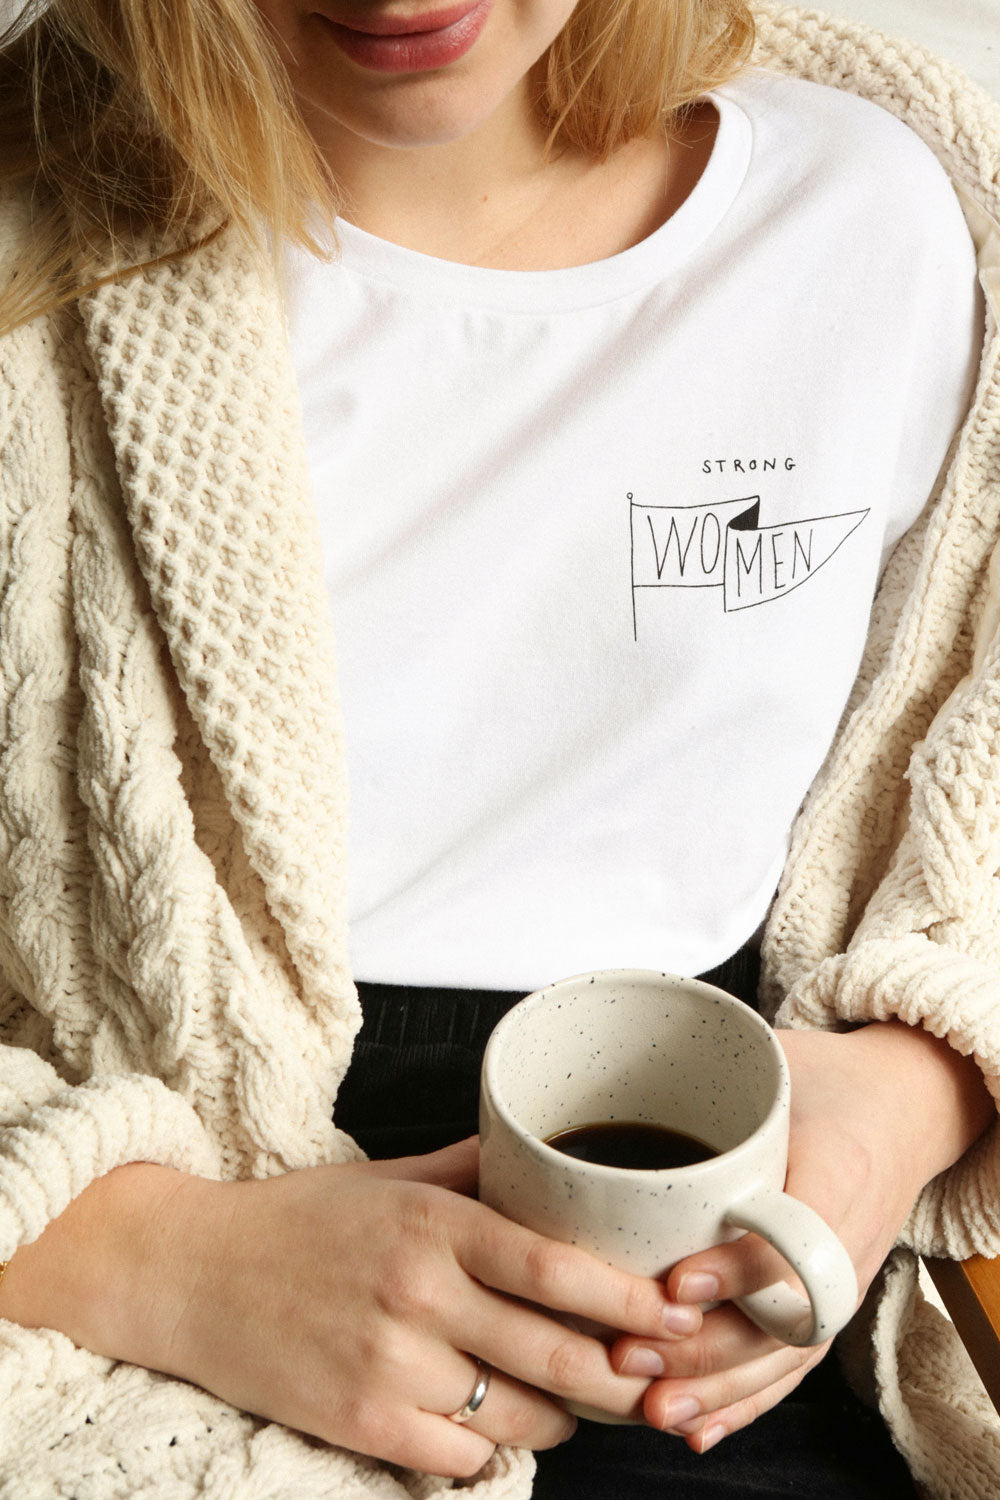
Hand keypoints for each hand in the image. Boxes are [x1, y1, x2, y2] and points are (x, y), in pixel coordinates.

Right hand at [151, 1138, 700, 1476]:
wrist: (192, 1273)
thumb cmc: (298, 1220)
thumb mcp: (388, 1177)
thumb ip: (473, 1168)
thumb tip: (549, 1156)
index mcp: (431, 1224)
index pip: (555, 1267)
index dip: (629, 1298)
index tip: (678, 1311)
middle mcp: (416, 1294)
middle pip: (556, 1354)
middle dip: (624, 1376)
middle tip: (660, 1376)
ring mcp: (388, 1365)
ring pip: (519, 1417)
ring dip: (565, 1416)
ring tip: (578, 1398)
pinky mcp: (360, 1422)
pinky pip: (461, 1458)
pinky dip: (493, 1450)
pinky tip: (496, 1424)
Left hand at [606, 1022, 993, 1452]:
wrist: (902, 1106)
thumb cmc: (829, 1077)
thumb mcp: (778, 1055)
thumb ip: (710, 1065)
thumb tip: (610, 1051)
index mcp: (837, 1168)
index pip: (793, 1237)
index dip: (737, 1270)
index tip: (677, 1283)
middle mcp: (847, 1237)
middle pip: (782, 1318)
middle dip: (702, 1348)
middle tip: (627, 1355)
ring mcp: (843, 1279)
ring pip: (783, 1355)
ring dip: (715, 1387)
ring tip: (650, 1406)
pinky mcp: (830, 1302)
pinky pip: (790, 1366)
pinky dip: (745, 1402)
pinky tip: (696, 1425)